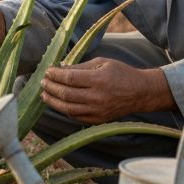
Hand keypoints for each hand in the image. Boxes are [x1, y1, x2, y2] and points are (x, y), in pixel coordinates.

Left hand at [40, 57, 175, 124]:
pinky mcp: (98, 120)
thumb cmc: (121, 73)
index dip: (55, 75)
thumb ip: (80, 67)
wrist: (140, 92)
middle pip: (66, 95)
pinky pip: (76, 117)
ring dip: (53, 102)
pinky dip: (64, 110)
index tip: (47, 71)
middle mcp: (97, 97)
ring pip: (68, 109)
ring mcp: (97, 111)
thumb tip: (60, 68)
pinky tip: (58, 103)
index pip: (70, 78)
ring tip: (44, 95)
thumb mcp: (102, 63)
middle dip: (51, 88)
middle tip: (43, 82)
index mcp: (99, 80)